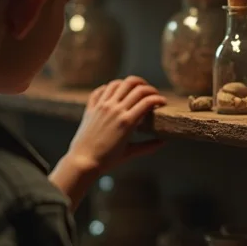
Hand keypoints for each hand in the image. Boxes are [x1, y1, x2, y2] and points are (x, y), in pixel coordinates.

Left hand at [50, 76, 167, 207]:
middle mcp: (115, 110)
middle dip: (149, 88)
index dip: (159, 98)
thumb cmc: (107, 160)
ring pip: (118, 83)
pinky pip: (100, 90)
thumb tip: (163, 142)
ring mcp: (102, 107)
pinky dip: (109, 88)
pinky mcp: (91, 108)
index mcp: (127, 122)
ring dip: (130, 83)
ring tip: (136, 88)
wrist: (82, 161)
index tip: (163, 102)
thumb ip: (148, 146)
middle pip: (136, 88)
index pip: (147, 101)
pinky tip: (115, 92)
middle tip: (153, 93)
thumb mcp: (130, 153)